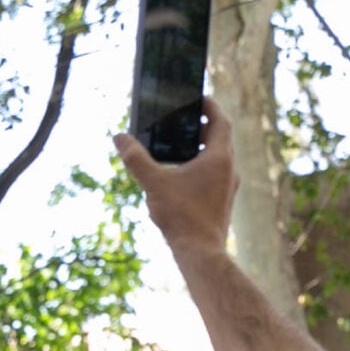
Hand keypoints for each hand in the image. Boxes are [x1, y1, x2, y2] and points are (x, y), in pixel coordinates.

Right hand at [114, 95, 236, 258]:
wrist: (201, 253)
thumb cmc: (182, 216)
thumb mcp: (154, 183)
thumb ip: (136, 159)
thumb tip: (120, 138)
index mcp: (219, 158)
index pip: (221, 121)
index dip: (210, 106)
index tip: (198, 98)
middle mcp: (229, 170)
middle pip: (220, 138)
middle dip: (202, 127)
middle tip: (183, 120)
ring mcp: (228, 187)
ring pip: (218, 158)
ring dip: (201, 148)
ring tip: (179, 145)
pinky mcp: (222, 202)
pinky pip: (215, 175)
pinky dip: (201, 167)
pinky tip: (181, 175)